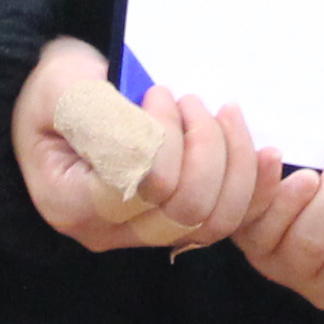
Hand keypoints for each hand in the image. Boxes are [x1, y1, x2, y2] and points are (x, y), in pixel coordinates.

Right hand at [14, 40, 272, 253]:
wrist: (60, 105)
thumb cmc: (56, 91)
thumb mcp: (63, 88)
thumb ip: (100, 113)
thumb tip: (150, 135)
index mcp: (72, 201)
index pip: (144, 184)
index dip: (165, 137)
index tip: (158, 94)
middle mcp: (108, 231)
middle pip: (187, 211)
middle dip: (206, 147)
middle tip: (193, 101)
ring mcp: (144, 234)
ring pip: (216, 221)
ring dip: (234, 162)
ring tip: (222, 114)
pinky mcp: (175, 224)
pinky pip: (231, 221)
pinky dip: (254, 186)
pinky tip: (267, 152)